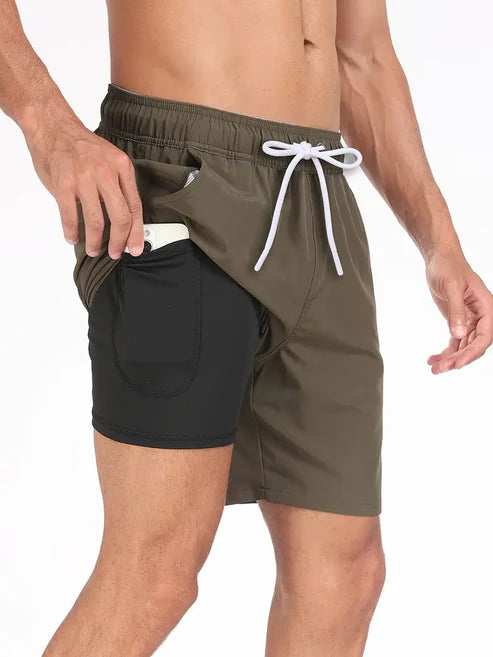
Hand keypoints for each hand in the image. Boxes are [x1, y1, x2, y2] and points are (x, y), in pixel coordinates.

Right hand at [25, 114, 142, 257]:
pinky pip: (70, 216)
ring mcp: (84, 178)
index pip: (134, 206)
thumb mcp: (110, 159)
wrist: (53, 126)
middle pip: (120, 217)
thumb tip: (126, 218)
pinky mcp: (63, 184)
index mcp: (121, 167)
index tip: (135, 248)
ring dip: (94, 241)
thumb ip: (119, 185)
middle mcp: (105, 172)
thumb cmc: (81, 146)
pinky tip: (73, 237)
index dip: (136, 232)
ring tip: (93, 249)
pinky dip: (72, 231)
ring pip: (95, 220)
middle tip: (114, 253)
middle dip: (118, 241)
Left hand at [426, 250, 492, 373]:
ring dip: (450, 359)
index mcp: (486, 308)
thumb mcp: (451, 287)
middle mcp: (481, 316)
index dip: (472, 352)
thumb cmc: (448, 267)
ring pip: (463, 346)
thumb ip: (456, 311)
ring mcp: (470, 320)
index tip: (457, 364)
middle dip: (458, 359)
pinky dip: (445, 352)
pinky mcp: (457, 321)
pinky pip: (455, 341)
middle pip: (474, 345)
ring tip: (434, 368)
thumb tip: (458, 335)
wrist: (439, 258)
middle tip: (440, 369)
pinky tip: (432, 359)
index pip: (485, 337)